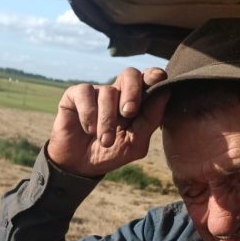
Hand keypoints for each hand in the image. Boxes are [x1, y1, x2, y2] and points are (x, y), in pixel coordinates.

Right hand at [47, 67, 169, 176]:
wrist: (79, 166)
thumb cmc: (109, 153)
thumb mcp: (134, 144)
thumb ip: (150, 121)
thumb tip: (165, 94)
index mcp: (135, 101)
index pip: (147, 80)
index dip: (153, 76)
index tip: (159, 78)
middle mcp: (117, 93)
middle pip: (129, 74)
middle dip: (132, 92)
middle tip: (129, 112)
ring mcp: (96, 93)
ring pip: (108, 92)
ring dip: (107, 120)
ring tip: (105, 141)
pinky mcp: (75, 95)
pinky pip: (85, 93)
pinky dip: (89, 114)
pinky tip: (88, 129)